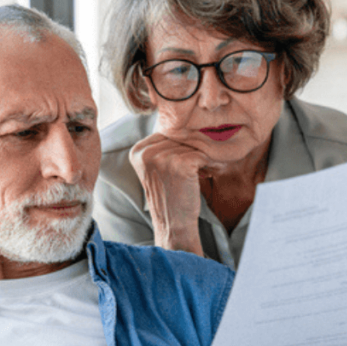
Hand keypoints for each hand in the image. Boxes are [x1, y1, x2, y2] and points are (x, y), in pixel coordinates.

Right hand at [129, 132, 222, 254]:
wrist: (174, 224)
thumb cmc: (170, 195)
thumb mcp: (157, 167)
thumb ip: (163, 145)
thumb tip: (186, 121)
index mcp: (137, 151)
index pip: (167, 132)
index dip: (180, 145)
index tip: (182, 163)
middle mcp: (146, 152)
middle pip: (180, 137)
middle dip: (192, 150)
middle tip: (195, 169)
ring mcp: (162, 157)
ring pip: (193, 144)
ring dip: (202, 157)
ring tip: (198, 174)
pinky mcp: (179, 164)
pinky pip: (203, 153)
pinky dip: (208, 164)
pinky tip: (202, 176)